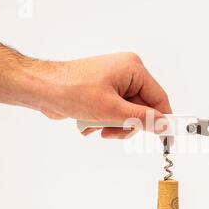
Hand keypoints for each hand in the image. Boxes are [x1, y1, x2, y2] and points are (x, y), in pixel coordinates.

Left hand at [36, 52, 171, 138]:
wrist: (41, 88)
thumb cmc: (70, 90)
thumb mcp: (111, 109)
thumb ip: (141, 118)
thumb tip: (163, 124)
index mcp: (133, 69)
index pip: (158, 98)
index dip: (162, 120)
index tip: (167, 139)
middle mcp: (126, 73)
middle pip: (142, 109)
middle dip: (127, 125)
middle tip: (113, 132)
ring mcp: (114, 83)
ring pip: (127, 114)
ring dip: (114, 126)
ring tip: (97, 127)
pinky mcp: (103, 92)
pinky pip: (114, 112)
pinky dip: (104, 122)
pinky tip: (89, 123)